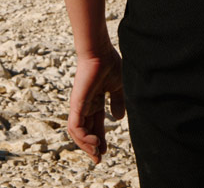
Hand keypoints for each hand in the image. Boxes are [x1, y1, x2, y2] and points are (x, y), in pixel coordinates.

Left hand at [68, 47, 124, 162]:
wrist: (100, 52)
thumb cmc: (109, 64)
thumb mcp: (118, 87)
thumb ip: (118, 102)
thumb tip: (119, 118)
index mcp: (94, 102)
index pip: (95, 125)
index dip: (100, 138)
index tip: (105, 151)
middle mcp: (84, 106)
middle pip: (85, 132)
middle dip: (92, 147)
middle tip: (99, 159)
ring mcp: (79, 106)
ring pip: (77, 133)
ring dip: (86, 145)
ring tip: (97, 153)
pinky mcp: (76, 104)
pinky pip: (76, 126)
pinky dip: (83, 137)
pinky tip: (94, 143)